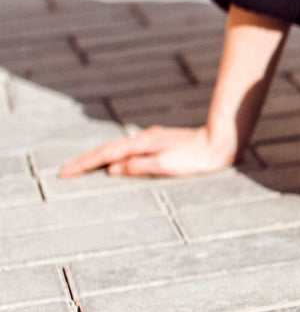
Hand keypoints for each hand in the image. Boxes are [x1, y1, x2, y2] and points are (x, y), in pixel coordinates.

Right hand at [58, 126, 238, 179]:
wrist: (220, 142)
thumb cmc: (198, 157)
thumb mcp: (167, 165)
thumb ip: (139, 166)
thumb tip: (112, 169)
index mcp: (142, 144)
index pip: (106, 155)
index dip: (84, 164)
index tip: (65, 172)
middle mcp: (144, 139)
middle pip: (107, 149)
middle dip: (85, 161)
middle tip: (66, 172)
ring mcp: (151, 140)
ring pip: (118, 148)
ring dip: (99, 158)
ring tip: (83, 168)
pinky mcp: (160, 143)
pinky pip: (129, 150)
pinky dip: (115, 156)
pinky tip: (116, 161)